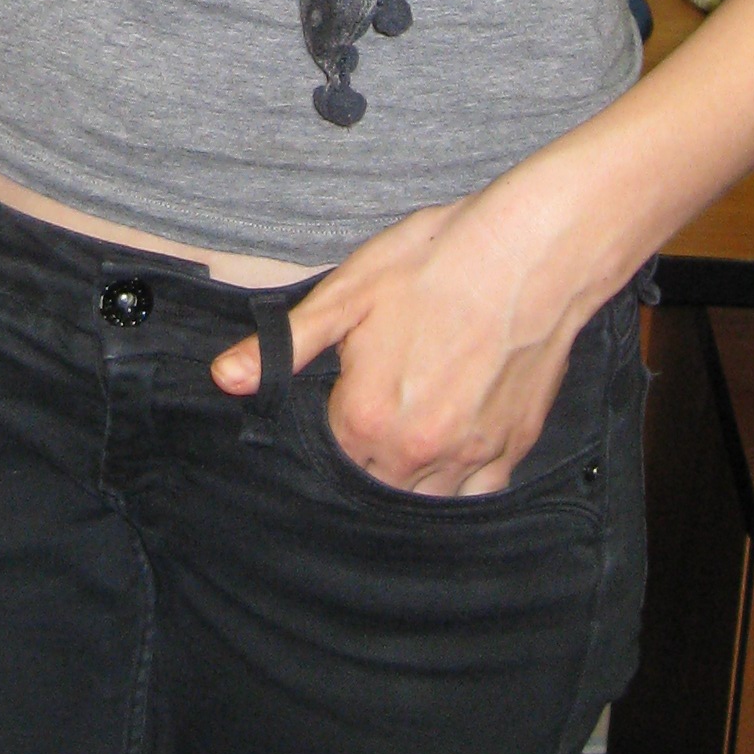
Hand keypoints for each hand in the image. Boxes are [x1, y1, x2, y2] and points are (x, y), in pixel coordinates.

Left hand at [209, 193, 586, 495]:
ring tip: (407, 439)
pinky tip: (450, 456)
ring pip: (425, 501)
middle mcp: (417, 449)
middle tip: (375, 419)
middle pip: (375, 486)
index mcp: (367, 416)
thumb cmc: (434, 262)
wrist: (528, 252)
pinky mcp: (513, 447)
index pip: (330, 457)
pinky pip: (478, 495)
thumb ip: (286, 346)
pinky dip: (459, 486)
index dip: (331, 430)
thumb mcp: (347, 293)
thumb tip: (225, 378)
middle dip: (365, 461)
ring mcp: (470, 454)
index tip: (343, 401)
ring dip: (409, 482)